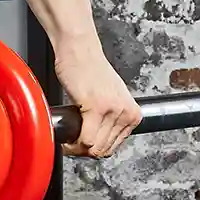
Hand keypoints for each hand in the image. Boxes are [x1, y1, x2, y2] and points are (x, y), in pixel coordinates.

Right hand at [54, 43, 141, 158]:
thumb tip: (100, 140)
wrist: (79, 49)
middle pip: (104, 150)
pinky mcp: (96, 107)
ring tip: (68, 140)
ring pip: (94, 148)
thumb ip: (111, 118)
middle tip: (72, 143)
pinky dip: (73, 144)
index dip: (94, 149)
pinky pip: (86, 140)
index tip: (82, 143)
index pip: (114, 147)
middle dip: (84, 150)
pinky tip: (66, 137)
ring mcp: (113, 110)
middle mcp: (126, 113)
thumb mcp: (110, 98)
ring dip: (77, 148)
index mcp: (133, 113)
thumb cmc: (89, 69)